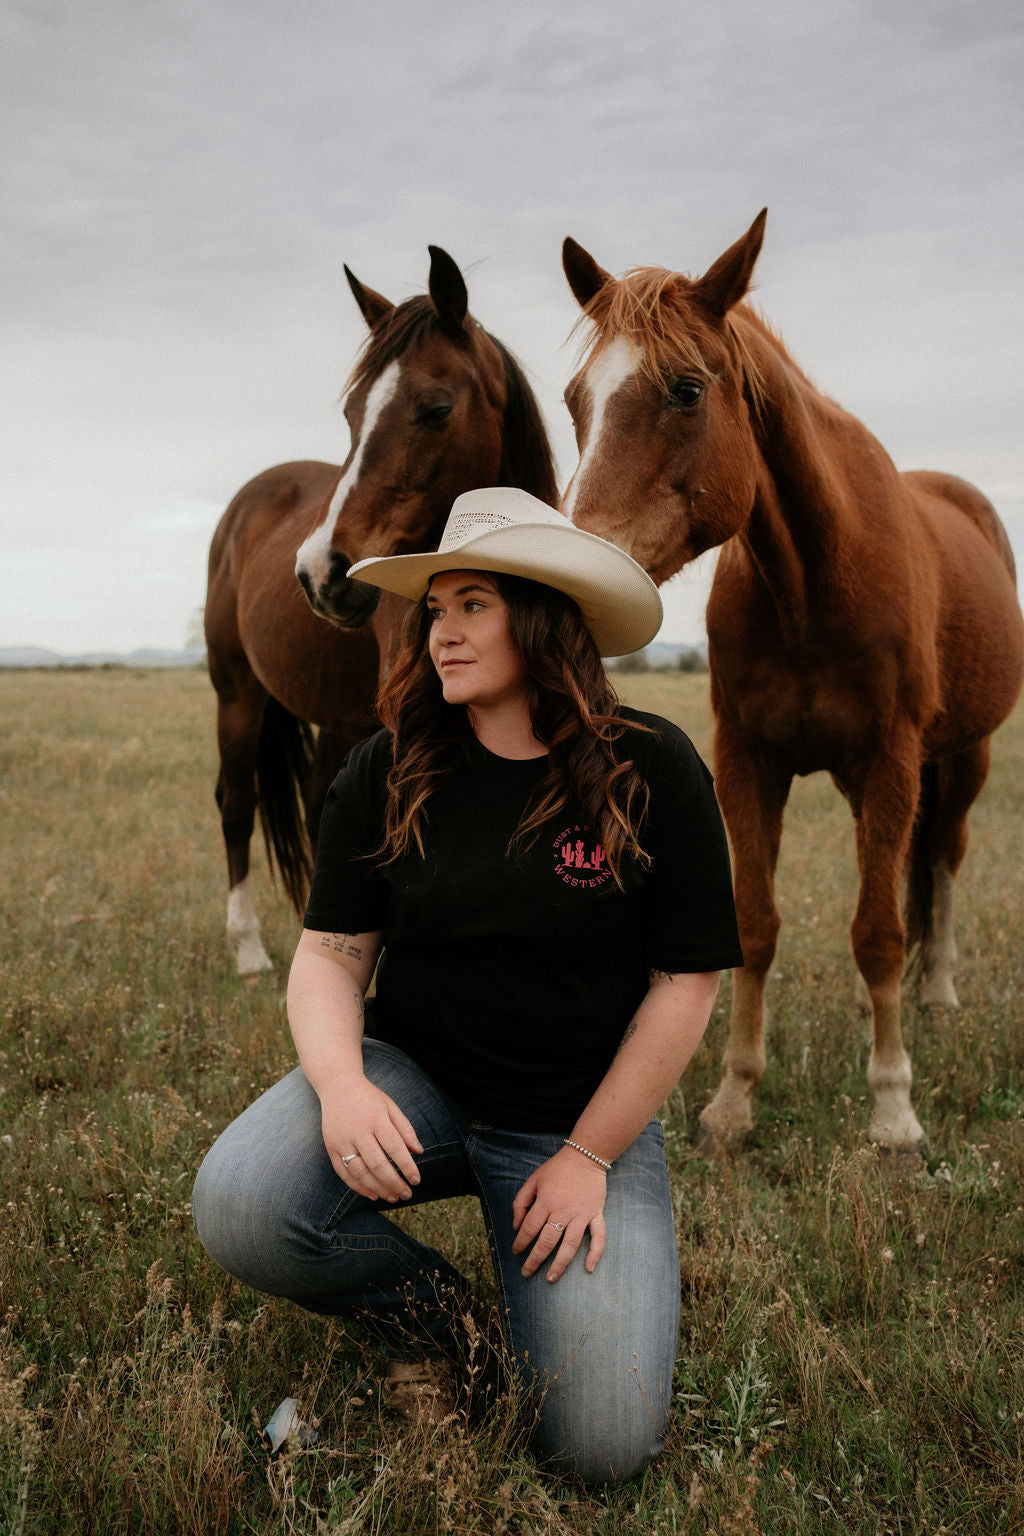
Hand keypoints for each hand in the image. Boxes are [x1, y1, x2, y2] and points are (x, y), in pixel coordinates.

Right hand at [318, 1072, 422, 1203]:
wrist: (337, 1086)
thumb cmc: (369, 1098)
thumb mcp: (391, 1106)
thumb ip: (405, 1129)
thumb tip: (419, 1152)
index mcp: (376, 1119)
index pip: (394, 1147)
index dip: (406, 1166)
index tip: (416, 1180)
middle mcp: (358, 1131)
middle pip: (377, 1164)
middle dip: (393, 1183)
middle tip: (406, 1194)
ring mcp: (342, 1141)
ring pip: (359, 1172)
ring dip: (377, 1188)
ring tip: (392, 1197)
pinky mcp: (331, 1148)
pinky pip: (344, 1173)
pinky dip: (357, 1187)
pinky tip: (372, 1194)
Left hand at [511, 1146, 607, 1281]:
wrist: (586, 1157)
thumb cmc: (556, 1169)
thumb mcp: (533, 1180)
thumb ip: (521, 1202)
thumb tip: (517, 1227)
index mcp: (545, 1202)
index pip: (529, 1228)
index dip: (520, 1242)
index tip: (516, 1251)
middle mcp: (562, 1211)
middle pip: (546, 1241)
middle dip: (534, 1260)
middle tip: (526, 1273)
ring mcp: (581, 1215)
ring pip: (570, 1245)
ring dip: (560, 1264)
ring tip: (550, 1278)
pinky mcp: (596, 1214)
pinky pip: (598, 1237)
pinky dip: (595, 1253)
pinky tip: (588, 1268)